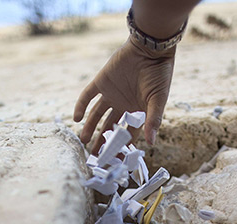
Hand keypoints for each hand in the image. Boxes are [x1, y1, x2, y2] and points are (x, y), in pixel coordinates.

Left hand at [73, 37, 175, 154]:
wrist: (150, 49)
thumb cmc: (159, 75)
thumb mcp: (158, 100)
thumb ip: (153, 120)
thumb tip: (151, 142)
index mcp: (137, 112)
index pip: (127, 134)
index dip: (121, 148)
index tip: (115, 161)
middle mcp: (122, 105)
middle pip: (109, 127)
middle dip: (102, 142)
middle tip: (94, 156)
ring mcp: (111, 94)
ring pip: (97, 114)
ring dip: (90, 128)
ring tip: (83, 141)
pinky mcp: (101, 82)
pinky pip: (87, 96)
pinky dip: (81, 106)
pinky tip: (77, 119)